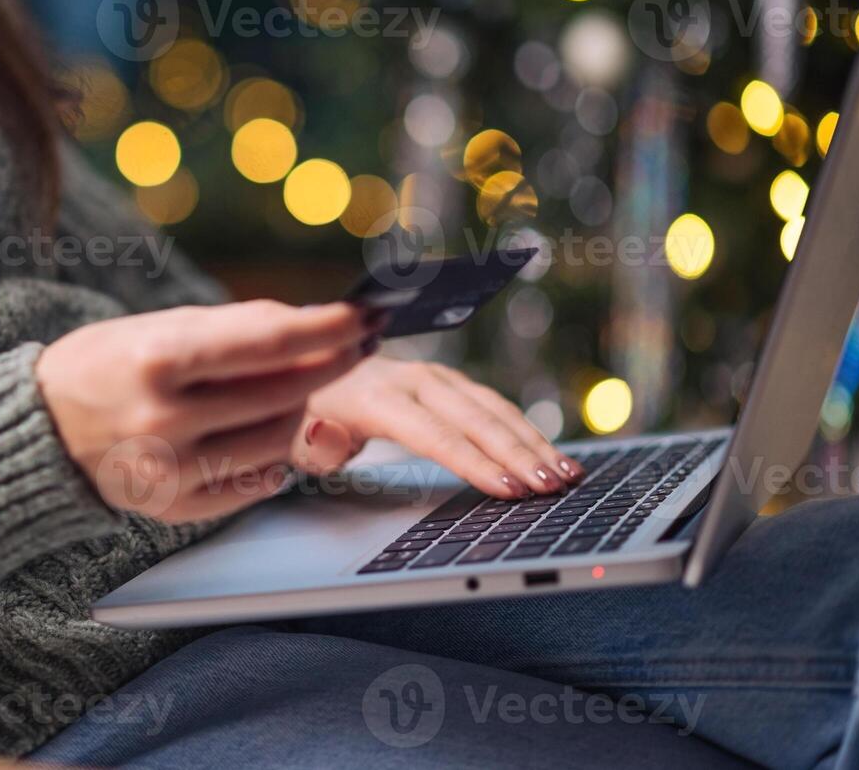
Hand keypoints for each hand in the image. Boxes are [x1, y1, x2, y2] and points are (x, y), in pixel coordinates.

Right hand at [36, 300, 375, 522]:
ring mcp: (171, 471)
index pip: (270, 342)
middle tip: (352, 343)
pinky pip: (257, 482)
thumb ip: (233, 329)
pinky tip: (255, 430)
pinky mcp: (176, 508)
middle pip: (286, 391)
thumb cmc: (103, 365)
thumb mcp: (157, 328)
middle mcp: (165, 418)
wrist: (39, 430)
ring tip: (283, 387)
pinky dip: (271, 455)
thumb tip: (313, 324)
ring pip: (280, 438)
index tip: (365, 314)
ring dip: (299, 407)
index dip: (329, 327)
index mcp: (158, 358)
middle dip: (331, 364)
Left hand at [294, 356, 584, 499]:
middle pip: (474, 419)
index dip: (474, 464)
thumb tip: (333, 438)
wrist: (310, 369)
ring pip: (491, 408)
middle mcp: (411, 379)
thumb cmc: (303, 415)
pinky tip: (548, 453)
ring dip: (532, 440)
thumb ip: (315, 446)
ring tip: (567, 475)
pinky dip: (524, 428)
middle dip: (519, 454)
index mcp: (375, 397)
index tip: (509, 490)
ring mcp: (433, 377)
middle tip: (554, 487)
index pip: (434, 435)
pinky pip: (491, 404)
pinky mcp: (447, 382)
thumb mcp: (292, 437)